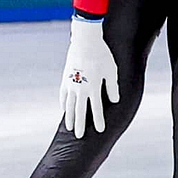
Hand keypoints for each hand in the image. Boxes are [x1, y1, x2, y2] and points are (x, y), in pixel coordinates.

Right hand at [60, 16, 119, 138]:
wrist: (85, 41)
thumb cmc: (102, 55)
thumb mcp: (112, 71)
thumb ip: (112, 87)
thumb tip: (114, 100)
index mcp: (94, 87)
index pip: (96, 109)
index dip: (98, 120)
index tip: (100, 130)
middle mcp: (81, 88)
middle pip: (80, 111)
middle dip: (81, 125)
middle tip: (79, 136)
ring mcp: (71, 84)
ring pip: (69, 105)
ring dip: (70, 118)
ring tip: (70, 127)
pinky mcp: (65, 78)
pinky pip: (63, 95)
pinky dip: (63, 104)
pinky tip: (64, 110)